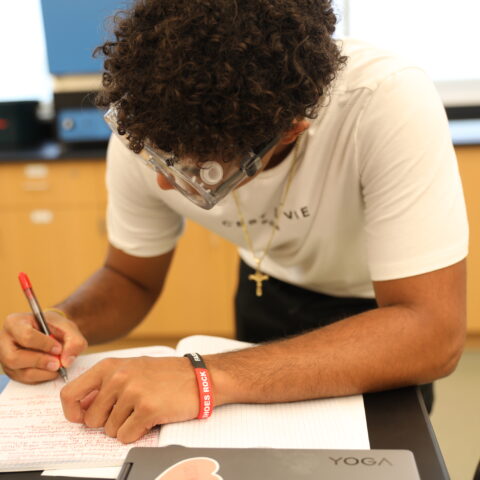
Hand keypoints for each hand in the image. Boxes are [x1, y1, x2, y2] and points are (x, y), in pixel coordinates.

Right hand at [0, 310, 87, 382]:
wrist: (50, 332)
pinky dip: (40, 378)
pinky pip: (23, 380)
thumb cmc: (55, 327)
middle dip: (40, 362)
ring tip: (57, 367)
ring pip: (19, 372)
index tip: (59, 349)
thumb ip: (74, 340)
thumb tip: (67, 362)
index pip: (26, 336)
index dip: (44, 345)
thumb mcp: (67, 327)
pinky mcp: (11, 371)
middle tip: (58, 364)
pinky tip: (51, 372)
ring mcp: (5, 358)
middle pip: (15, 357)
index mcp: (15, 322)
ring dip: (42, 373)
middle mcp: (4, 341)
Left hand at [60, 356, 198, 443]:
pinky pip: (126, 437)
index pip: (70, 394)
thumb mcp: (131, 368)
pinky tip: (151, 418)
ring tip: (144, 410)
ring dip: (126, 427)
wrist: (198, 376)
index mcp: (110, 366)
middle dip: (108, 422)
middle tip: (129, 410)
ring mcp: (132, 393)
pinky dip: (137, 433)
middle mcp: (118, 377)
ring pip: (110, 431)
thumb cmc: (165, 374)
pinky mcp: (147, 409)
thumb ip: (104, 384)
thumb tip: (80, 407)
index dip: (72, 412)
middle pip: (91, 420)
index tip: (82, 417)